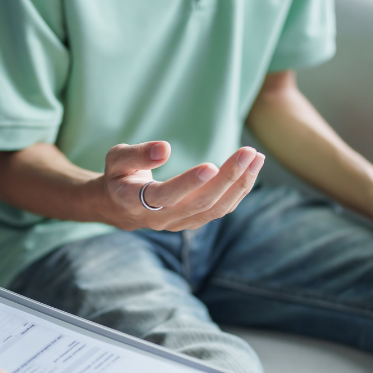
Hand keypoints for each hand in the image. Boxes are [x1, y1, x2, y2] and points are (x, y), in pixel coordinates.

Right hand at [95, 141, 264, 230]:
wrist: (119, 206)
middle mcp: (159, 218)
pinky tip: (251, 169)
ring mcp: (178, 223)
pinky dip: (238, 191)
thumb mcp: (116, 159)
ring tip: (256, 158)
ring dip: (239, 185)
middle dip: (227, 178)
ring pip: (214, 209)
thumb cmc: (118, 176)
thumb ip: (137, 154)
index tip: (211, 165)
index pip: (164, 196)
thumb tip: (164, 149)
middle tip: (247, 153)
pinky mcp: (192, 221)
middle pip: (199, 203)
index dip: (187, 183)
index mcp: (135, 201)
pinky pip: (220, 210)